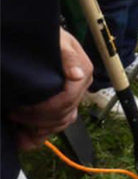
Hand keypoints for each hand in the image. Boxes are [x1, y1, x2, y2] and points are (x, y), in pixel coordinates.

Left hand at [10, 29, 91, 149]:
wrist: (39, 38)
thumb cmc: (47, 38)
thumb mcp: (57, 40)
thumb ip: (68, 55)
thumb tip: (77, 75)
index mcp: (83, 72)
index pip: (68, 99)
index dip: (45, 108)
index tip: (21, 108)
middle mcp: (81, 86)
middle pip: (64, 114)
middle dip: (37, 119)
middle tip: (13, 114)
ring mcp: (73, 96)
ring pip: (62, 122)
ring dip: (39, 129)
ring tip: (16, 126)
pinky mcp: (64, 104)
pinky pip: (58, 125)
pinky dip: (40, 135)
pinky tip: (23, 139)